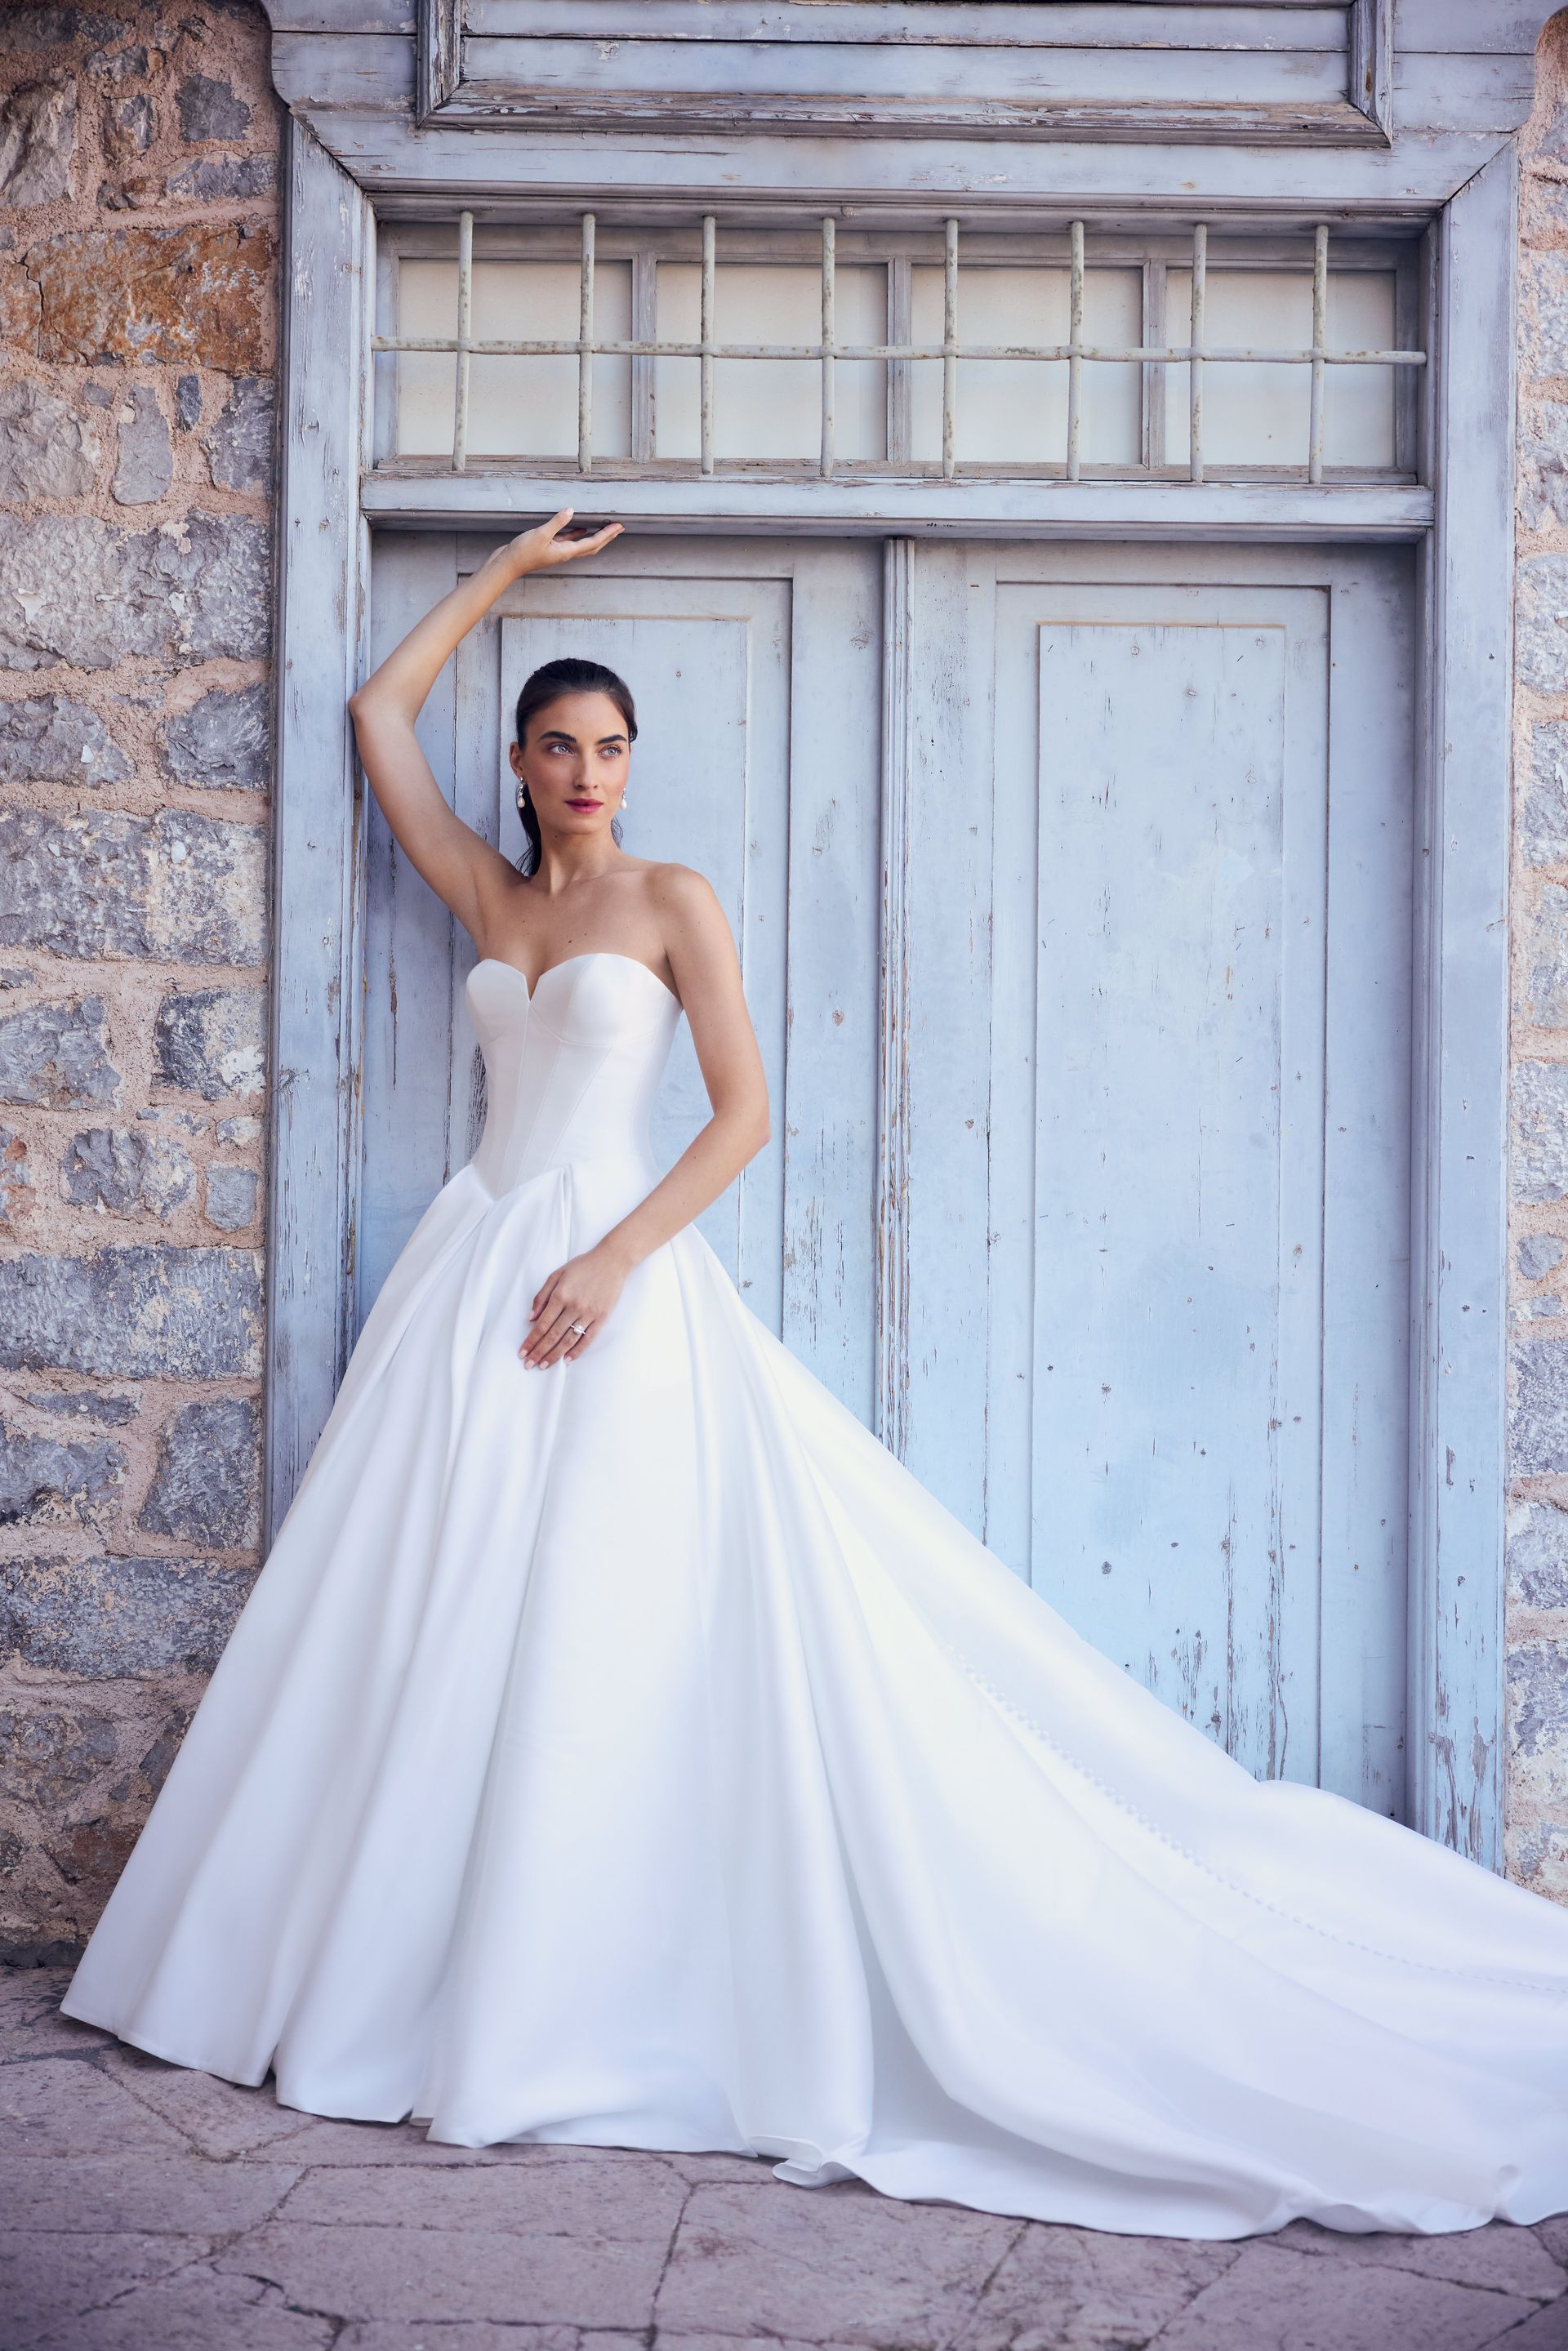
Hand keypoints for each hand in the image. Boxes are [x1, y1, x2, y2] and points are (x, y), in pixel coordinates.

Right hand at [497, 507, 621, 581]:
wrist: (507, 564)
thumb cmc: (522, 553)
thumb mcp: (540, 535)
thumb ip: (557, 523)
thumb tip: (571, 511)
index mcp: (566, 552)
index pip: (592, 543)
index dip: (607, 535)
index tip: (619, 527)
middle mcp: (565, 553)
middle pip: (592, 546)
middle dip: (607, 537)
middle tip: (619, 527)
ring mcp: (558, 551)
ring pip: (582, 543)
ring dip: (595, 535)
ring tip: (606, 526)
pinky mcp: (550, 547)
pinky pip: (569, 540)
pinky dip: (577, 533)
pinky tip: (581, 526)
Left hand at [521, 1241, 631, 1367]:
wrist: (612, 1261)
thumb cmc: (583, 1266)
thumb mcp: (557, 1275)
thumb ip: (542, 1296)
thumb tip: (531, 1318)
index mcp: (560, 1295)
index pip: (542, 1324)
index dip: (531, 1340)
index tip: (522, 1352)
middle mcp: (573, 1306)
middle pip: (553, 1335)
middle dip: (539, 1352)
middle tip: (529, 1365)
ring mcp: (589, 1313)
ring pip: (568, 1340)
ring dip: (554, 1355)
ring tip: (544, 1366)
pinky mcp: (602, 1317)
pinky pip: (588, 1338)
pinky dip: (577, 1350)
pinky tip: (567, 1360)